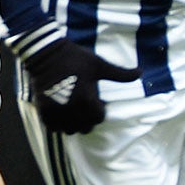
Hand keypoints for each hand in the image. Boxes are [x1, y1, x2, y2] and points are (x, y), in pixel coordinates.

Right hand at [22, 38, 139, 134]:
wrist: (46, 54)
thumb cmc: (75, 58)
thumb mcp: (100, 65)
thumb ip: (120, 74)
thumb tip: (141, 72)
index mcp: (87, 100)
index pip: (99, 119)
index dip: (100, 110)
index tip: (96, 100)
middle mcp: (72, 109)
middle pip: (85, 128)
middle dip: (88, 119)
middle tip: (84, 106)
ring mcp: (56, 112)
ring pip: (69, 131)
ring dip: (73, 125)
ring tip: (72, 111)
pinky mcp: (43, 111)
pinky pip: (52, 128)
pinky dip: (57, 124)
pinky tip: (60, 112)